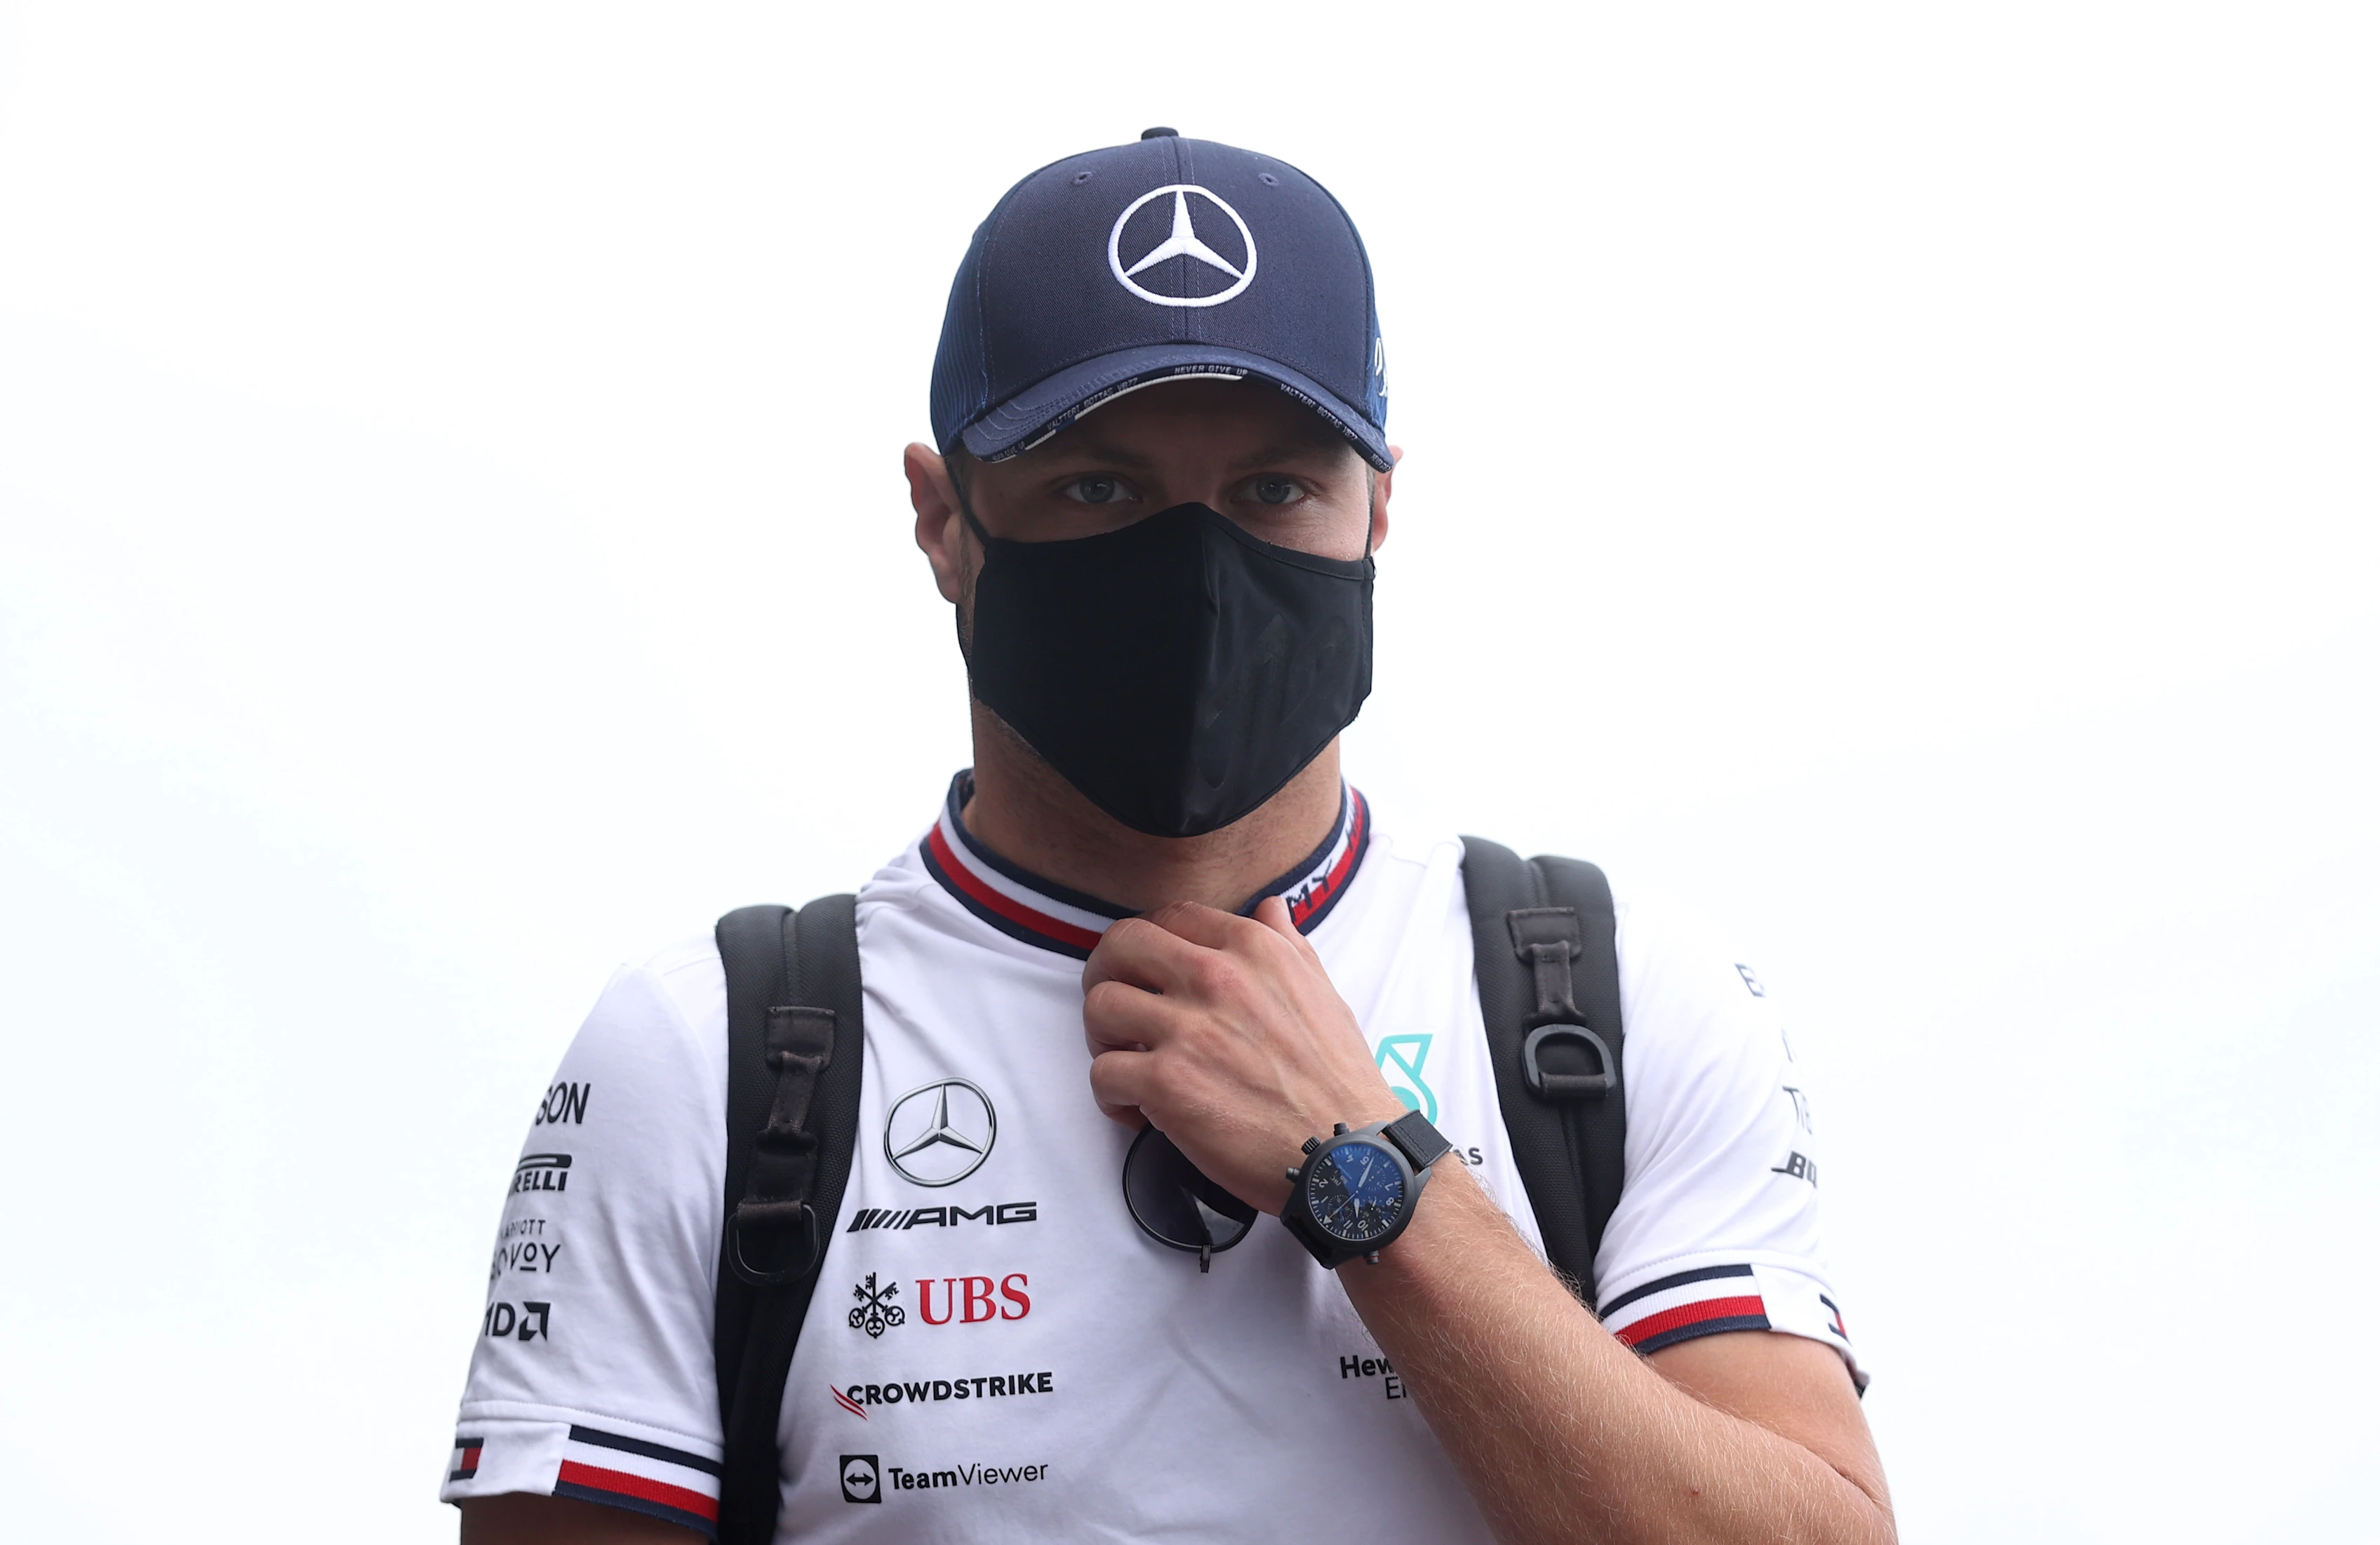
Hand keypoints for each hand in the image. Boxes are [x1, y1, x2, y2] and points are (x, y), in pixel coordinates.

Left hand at [1081, 896, 1407, 1212]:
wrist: (1349, 1155)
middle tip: (1118, 1010)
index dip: (1148, 944)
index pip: (1171, 916)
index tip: (1147, 972)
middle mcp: (1217, 977)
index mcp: (1254, 949)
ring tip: (1127, 1062)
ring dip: (1103, 1037)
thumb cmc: (1338, 1081)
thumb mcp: (1323, 994)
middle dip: (1105, 974)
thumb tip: (1271, 907)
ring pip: (1099, 1006)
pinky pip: (1103, 1073)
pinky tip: (1139, 1111)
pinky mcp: (1168, 1083)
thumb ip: (1288, 945)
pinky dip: (1111, 1096)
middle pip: (1120, 945)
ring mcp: (1189, 1029)